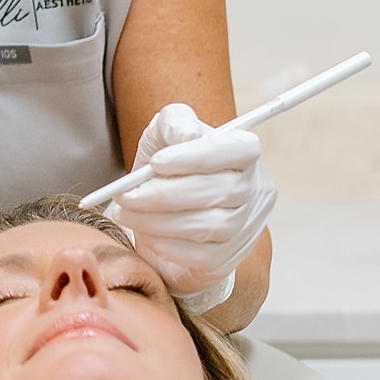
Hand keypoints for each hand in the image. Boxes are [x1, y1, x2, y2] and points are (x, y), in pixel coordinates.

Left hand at [106, 104, 275, 312]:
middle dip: (164, 194)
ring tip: (125, 213)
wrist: (166, 212)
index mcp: (244, 152)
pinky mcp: (227, 258)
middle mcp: (255, 189)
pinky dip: (166, 244)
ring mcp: (245, 227)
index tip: (155, 162)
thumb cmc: (168, 166)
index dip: (197, 157)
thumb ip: (174, 122)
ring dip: (157, 221)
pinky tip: (145, 233)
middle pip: (219, 191)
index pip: (237, 150)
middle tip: (124, 195)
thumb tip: (186, 136)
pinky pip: (199, 255)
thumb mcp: (165, 135)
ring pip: (208, 226)